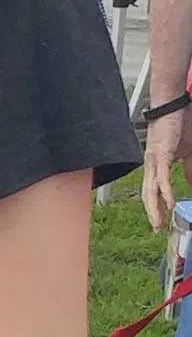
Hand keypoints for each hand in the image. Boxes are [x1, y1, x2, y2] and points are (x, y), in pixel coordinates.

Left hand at [142, 111, 184, 232]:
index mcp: (156, 163)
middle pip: (147, 193)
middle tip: (156, 229)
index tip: (158, 221)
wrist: (174, 107)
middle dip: (152, 212)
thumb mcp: (186, 153)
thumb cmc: (179, 127)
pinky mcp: (160, 153)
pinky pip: (161, 176)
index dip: (154, 205)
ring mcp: (153, 159)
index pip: (152, 189)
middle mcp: (151, 164)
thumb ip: (188, 168)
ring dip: (154, 207)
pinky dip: (164, 190)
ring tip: (157, 222)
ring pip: (150, 188)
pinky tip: (168, 202)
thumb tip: (189, 183)